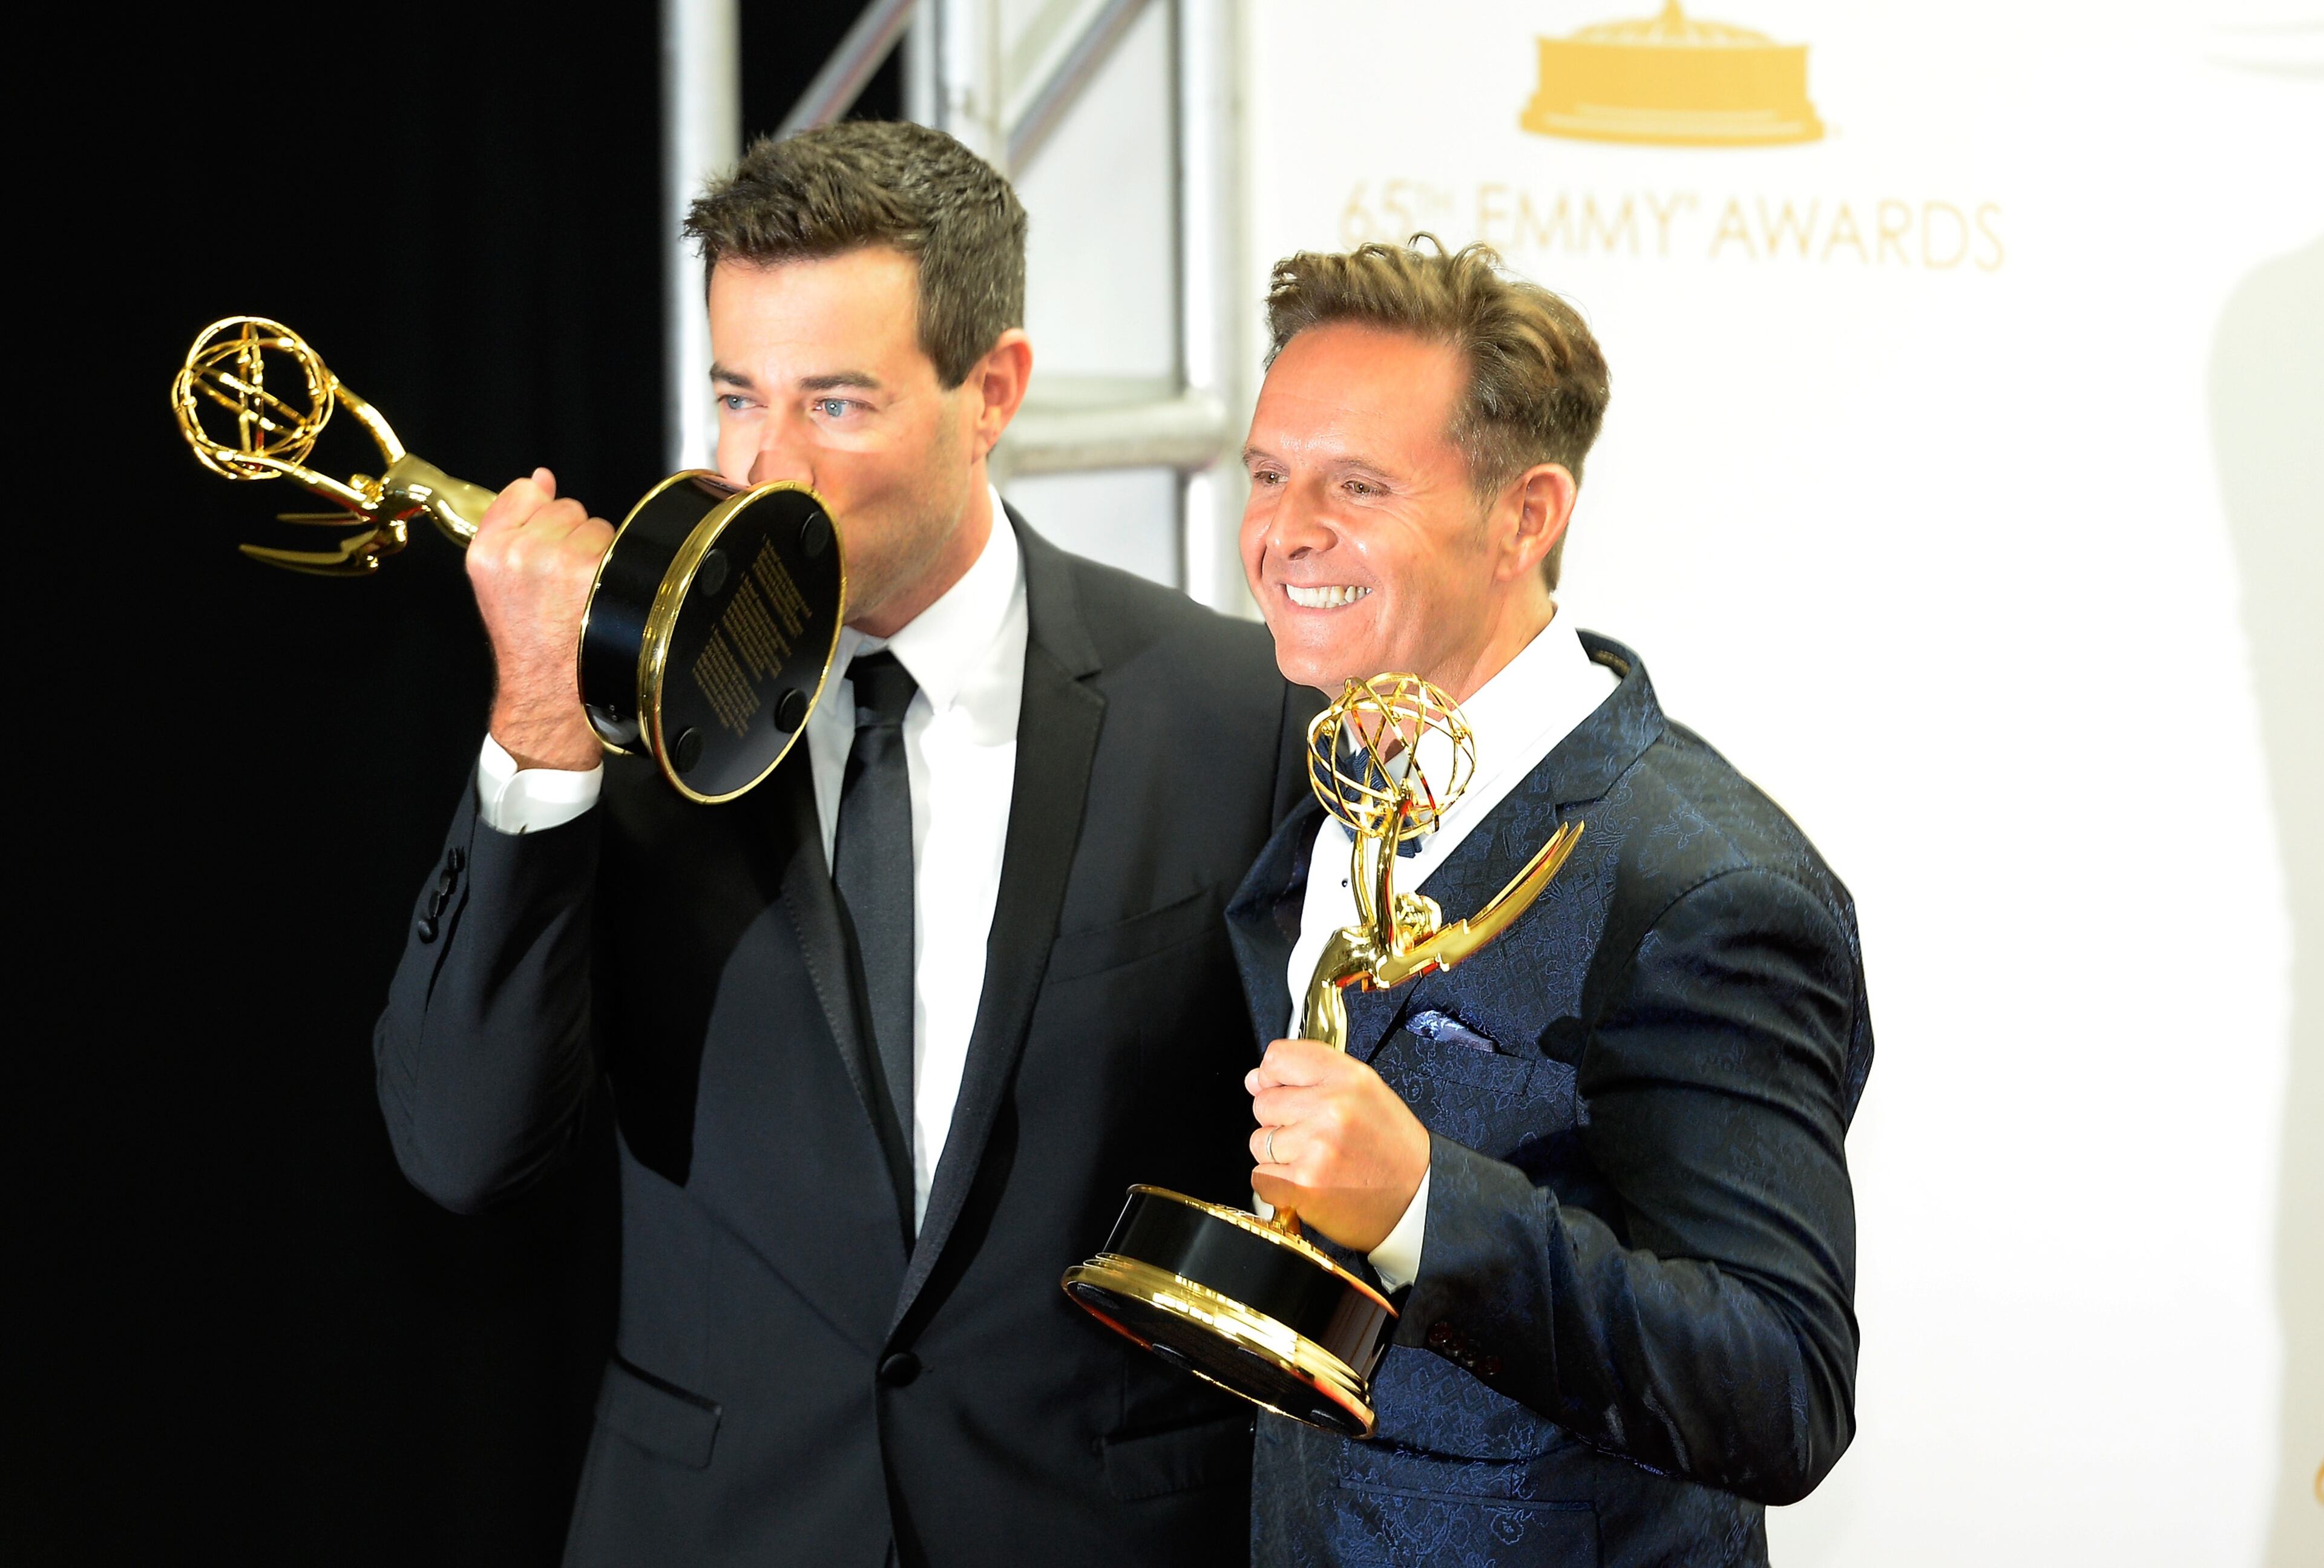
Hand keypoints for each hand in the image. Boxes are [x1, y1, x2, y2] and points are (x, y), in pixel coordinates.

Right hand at [467, 468, 616, 770]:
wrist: (551, 692)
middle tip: (562, 583)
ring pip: (595, 525)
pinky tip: (602, 597)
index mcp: (487, 552)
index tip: (541, 544)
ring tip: (582, 593)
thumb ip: (513, 521)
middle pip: (565, 508)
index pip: (524, 491)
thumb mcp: (497, 580)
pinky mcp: (595, 574)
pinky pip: (618, 544)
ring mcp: (559, 562)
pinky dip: (618, 569)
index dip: (540, 517)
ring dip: (596, 553)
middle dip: (570, 538)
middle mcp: (519, 553)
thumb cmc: (528, 641)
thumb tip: (540, 478)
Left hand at [1247, 1037, 1429, 1252]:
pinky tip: (1308, 1182)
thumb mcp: (1366, 1093)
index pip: (1277, 1058)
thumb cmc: (1392, 1149)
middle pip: (1263, 1103)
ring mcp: (1315, 1148)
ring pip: (1259, 1142)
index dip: (1272, 1076)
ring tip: (1316, 1161)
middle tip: (1314, 1135)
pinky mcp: (1303, 1185)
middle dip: (1280, 1121)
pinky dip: (1277, 1184)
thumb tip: (1255, 1080)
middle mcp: (1331, 1108)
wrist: (1416, 1201)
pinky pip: (1260, 1177)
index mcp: (1348, 1078)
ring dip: (1279, 1155)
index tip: (1281, 1089)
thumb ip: (1313, 1077)